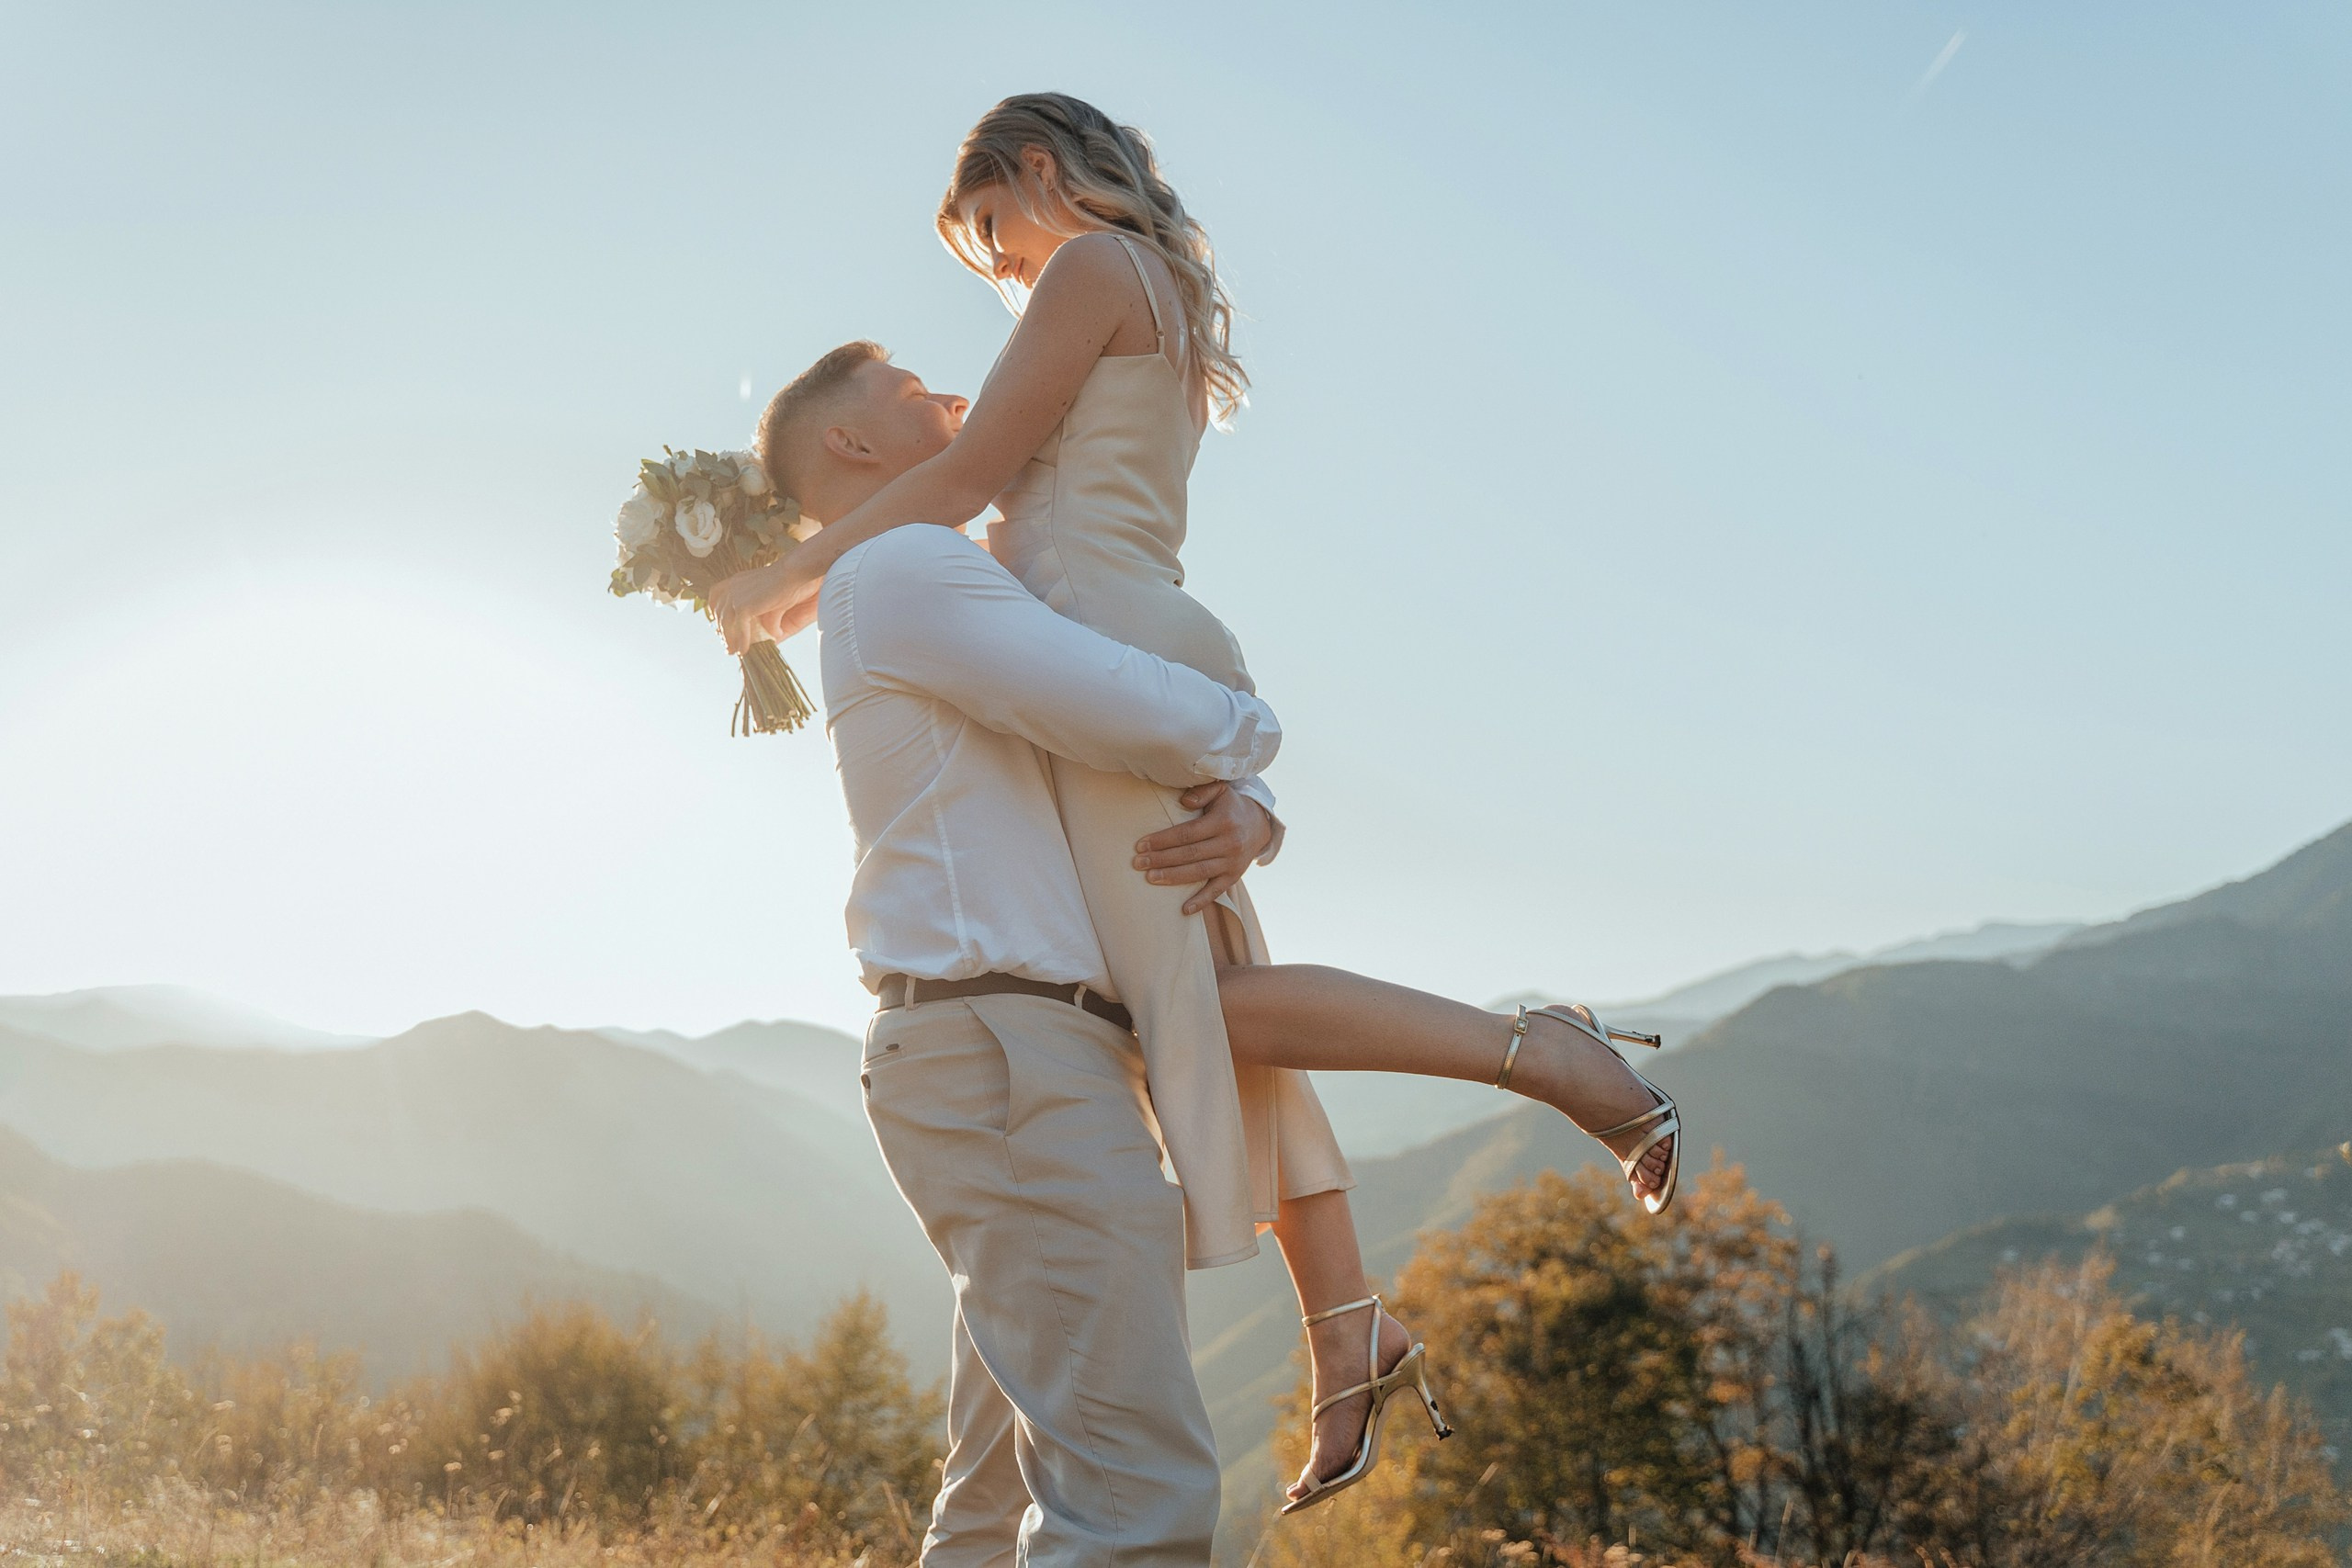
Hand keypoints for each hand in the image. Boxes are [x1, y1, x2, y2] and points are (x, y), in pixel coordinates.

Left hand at [710, 553, 821, 654]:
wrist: (791, 573)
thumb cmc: (784, 581)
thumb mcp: (765, 593)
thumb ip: (760, 607)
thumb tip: (770, 630)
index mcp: (734, 581)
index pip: (715, 597)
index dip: (715, 612)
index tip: (720, 625)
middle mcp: (731, 588)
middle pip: (719, 614)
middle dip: (722, 631)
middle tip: (727, 645)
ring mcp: (735, 597)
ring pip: (726, 624)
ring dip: (729, 639)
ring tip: (734, 651)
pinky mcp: (743, 606)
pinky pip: (739, 628)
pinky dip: (741, 641)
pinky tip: (744, 651)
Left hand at [1133, 781, 1274, 915]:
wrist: (1260, 824)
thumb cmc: (1231, 806)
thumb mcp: (1221, 790)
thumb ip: (1201, 792)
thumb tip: (1183, 802)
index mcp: (1222, 822)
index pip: (1187, 833)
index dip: (1163, 840)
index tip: (1141, 844)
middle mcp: (1229, 843)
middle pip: (1189, 854)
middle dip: (1161, 859)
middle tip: (1138, 863)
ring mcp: (1232, 862)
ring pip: (1199, 872)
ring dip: (1173, 877)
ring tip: (1151, 878)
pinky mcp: (1234, 876)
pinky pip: (1217, 891)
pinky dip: (1201, 901)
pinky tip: (1184, 909)